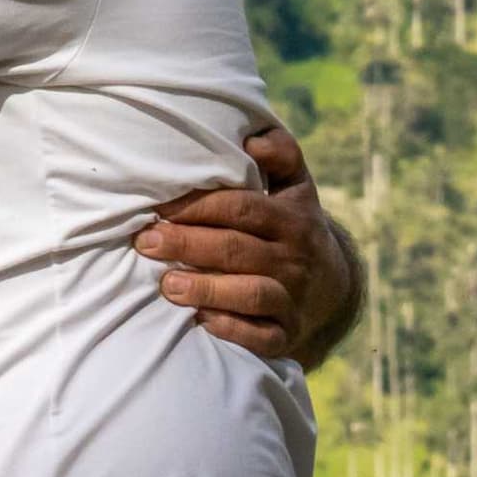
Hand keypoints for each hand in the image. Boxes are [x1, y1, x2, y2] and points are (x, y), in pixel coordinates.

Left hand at [137, 124, 363, 368]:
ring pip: (251, 294)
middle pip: (237, 249)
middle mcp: (294, 258)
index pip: (242, 209)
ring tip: (166, 286)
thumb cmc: (292, 224)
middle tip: (145, 242)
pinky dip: (233, 330)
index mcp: (291, 217)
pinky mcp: (287, 333)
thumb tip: (252, 139)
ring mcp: (292, 297)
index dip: (198, 207)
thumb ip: (280, 153)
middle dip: (188, 245)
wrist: (332, 286)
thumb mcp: (296, 185)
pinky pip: (262, 337)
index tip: (159, 207)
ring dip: (207, 289)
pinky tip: (200, 321)